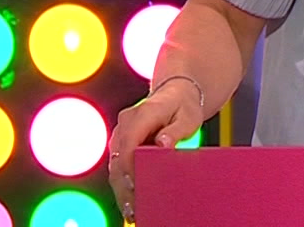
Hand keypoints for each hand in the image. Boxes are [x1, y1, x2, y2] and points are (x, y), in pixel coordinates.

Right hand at [106, 82, 203, 222]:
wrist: (176, 93)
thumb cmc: (184, 106)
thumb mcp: (188, 117)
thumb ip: (176, 130)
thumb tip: (162, 144)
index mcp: (142, 114)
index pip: (129, 142)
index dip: (129, 165)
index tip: (135, 185)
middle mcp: (126, 123)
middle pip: (118, 157)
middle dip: (123, 184)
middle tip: (133, 208)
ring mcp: (121, 132)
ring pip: (115, 163)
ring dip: (121, 187)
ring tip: (131, 211)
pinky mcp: (122, 142)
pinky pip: (118, 163)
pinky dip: (122, 182)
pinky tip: (130, 201)